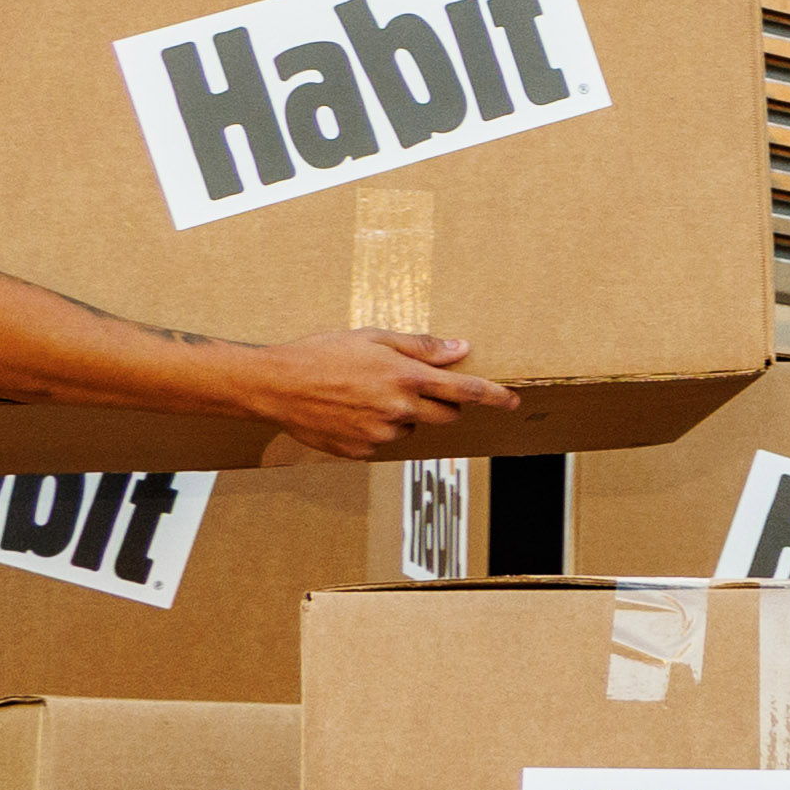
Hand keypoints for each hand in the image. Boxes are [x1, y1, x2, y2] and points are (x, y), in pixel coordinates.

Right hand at [231, 326, 512, 456]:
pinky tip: (350, 411)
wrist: (275, 385)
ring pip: (412, 427)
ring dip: (403, 414)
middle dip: (443, 402)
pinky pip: (384, 441)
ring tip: (365, 394)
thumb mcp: (374, 337)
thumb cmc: (322, 353)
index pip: (466, 390)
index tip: (514, 401)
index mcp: (405, 377)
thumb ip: (421, 347)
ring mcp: (380, 434)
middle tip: (413, 386)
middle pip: (446, 415)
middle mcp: (398, 409)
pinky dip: (377, 427)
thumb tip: (461, 349)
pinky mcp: (362, 451)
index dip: (495, 396)